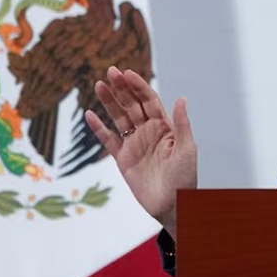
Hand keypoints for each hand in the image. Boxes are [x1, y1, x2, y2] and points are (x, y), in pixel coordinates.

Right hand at [85, 66, 196, 239]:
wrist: (172, 205)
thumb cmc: (184, 178)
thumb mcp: (187, 149)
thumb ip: (182, 124)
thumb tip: (181, 98)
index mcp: (165, 127)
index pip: (149, 101)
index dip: (138, 87)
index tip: (127, 73)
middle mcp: (148, 132)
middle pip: (132, 105)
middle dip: (122, 89)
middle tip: (110, 71)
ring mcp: (134, 144)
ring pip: (119, 118)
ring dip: (109, 102)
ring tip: (99, 84)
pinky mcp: (123, 159)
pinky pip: (108, 140)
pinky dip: (99, 128)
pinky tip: (90, 114)